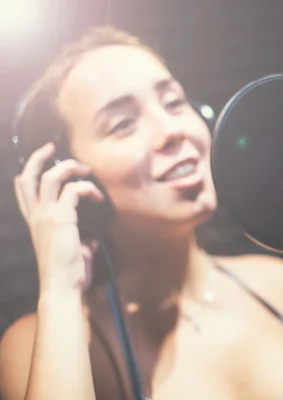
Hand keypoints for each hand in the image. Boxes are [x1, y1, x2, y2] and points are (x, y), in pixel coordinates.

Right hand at [14, 142, 104, 292]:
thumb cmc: (68, 272)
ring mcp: (46, 216)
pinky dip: (88, 188)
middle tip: (52, 147)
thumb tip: (92, 237)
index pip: (23, 192)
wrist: (63, 286)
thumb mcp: (73, 251)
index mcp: (35, 222)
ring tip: (84, 168)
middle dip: (38, 158)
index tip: (41, 161)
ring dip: (68, 167)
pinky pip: (74, 190)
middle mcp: (36, 216)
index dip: (27, 173)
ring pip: (50, 177)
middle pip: (28, 178)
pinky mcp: (61, 218)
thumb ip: (81, 240)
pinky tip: (98, 196)